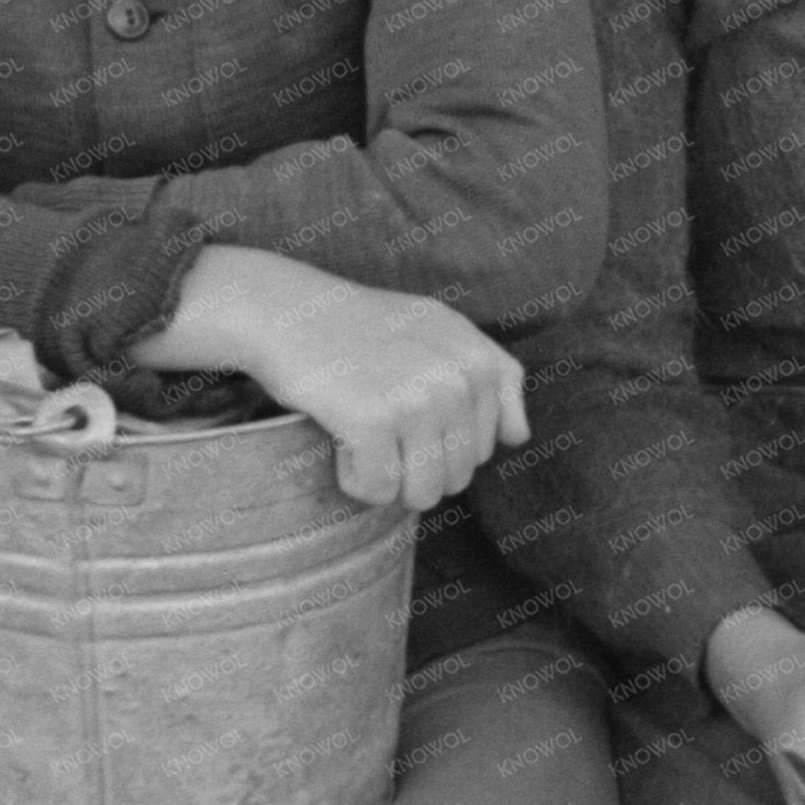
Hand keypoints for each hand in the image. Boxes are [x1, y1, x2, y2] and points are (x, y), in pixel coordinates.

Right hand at [137, 245, 524, 511]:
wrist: (285, 311)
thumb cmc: (359, 329)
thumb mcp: (438, 331)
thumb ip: (488, 376)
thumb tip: (519, 438)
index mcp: (480, 359)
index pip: (489, 445)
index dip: (444, 442)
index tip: (409, 413)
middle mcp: (460, 377)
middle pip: (458, 475)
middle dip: (415, 466)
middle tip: (377, 421)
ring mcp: (419, 398)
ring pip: (424, 492)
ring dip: (386, 479)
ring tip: (361, 433)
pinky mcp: (374, 420)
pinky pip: (379, 490)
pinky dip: (354, 479)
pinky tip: (339, 438)